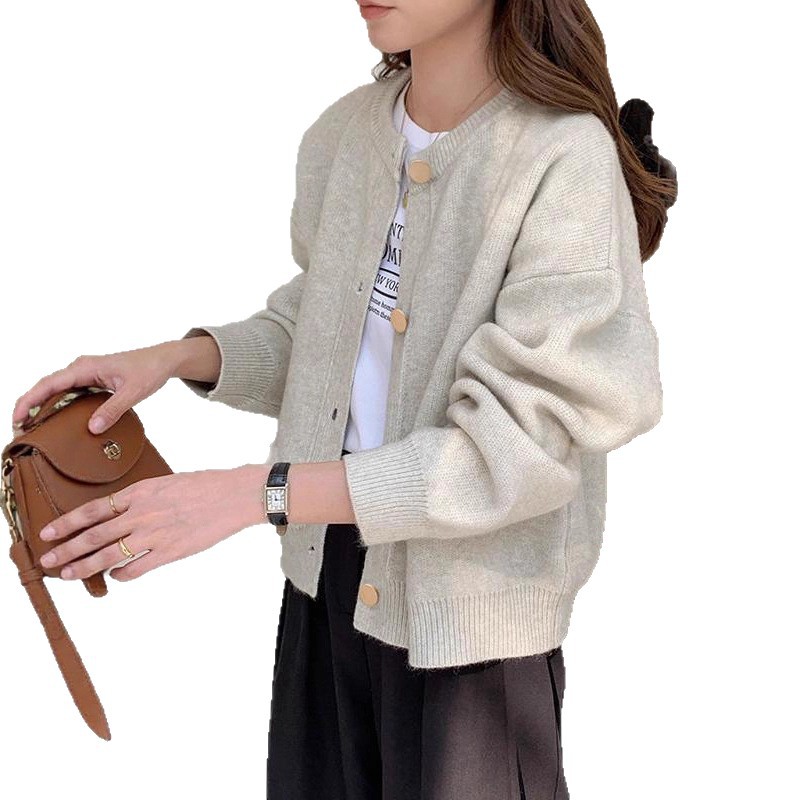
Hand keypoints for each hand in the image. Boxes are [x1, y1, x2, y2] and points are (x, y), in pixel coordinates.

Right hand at [11, 341, 186, 437]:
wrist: (163, 360)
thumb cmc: (149, 370)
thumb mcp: (134, 392)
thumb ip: (113, 409)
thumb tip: (92, 429)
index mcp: (86, 367)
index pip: (49, 384)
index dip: (29, 400)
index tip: (17, 418)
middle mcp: (81, 368)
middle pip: (47, 388)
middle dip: (29, 407)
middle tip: (19, 431)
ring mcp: (85, 374)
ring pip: (56, 391)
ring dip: (42, 408)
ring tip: (31, 430)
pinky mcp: (91, 381)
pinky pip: (68, 393)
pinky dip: (58, 406)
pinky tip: (55, 422)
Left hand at [36, 464, 267, 581]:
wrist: (235, 495)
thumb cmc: (205, 485)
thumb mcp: (166, 482)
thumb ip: (141, 498)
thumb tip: (121, 512)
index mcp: (140, 492)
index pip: (93, 509)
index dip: (67, 522)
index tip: (49, 531)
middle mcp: (142, 514)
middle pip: (94, 535)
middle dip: (67, 549)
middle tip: (48, 560)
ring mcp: (155, 534)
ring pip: (109, 555)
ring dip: (85, 566)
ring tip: (68, 574)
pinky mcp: (170, 552)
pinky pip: (136, 568)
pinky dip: (121, 575)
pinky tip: (115, 577)